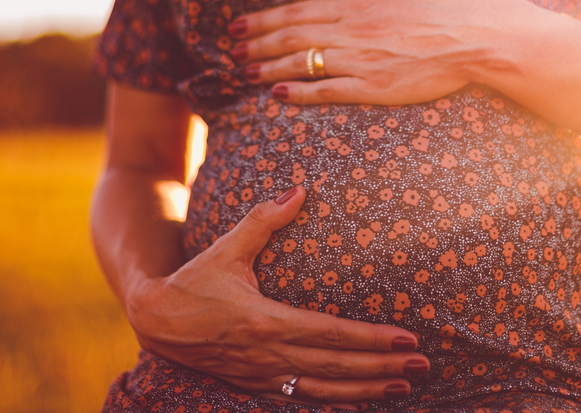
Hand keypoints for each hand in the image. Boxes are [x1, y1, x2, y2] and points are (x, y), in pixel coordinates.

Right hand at [125, 186, 429, 403]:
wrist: (156, 320)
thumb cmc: (195, 280)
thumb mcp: (228, 248)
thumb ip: (264, 220)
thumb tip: (299, 188)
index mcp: (266, 321)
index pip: (331, 334)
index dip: (371, 339)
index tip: (406, 337)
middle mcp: (268, 355)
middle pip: (337, 366)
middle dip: (383, 366)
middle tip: (423, 363)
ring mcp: (262, 375)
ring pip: (325, 389)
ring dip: (367, 388)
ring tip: (405, 383)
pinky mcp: (256, 385)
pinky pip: (303, 398)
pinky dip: (335, 399)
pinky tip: (361, 396)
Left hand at [233, 0, 499, 105]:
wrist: (479, 33)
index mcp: (357, 2)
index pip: (299, 10)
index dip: (265, 18)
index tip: (239, 24)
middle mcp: (351, 30)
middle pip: (292, 36)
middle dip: (256, 43)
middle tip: (230, 50)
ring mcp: (360, 59)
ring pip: (301, 63)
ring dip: (267, 68)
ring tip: (242, 73)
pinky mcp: (374, 86)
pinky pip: (327, 90)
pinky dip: (298, 92)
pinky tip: (277, 95)